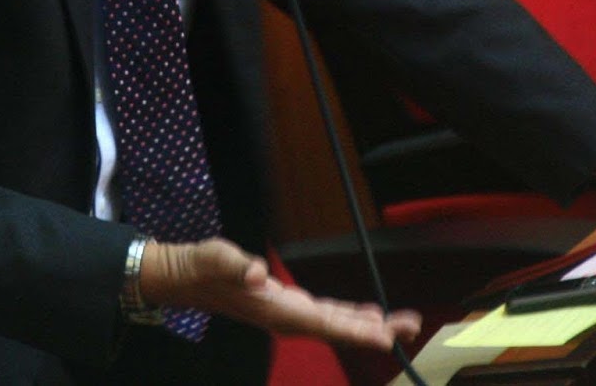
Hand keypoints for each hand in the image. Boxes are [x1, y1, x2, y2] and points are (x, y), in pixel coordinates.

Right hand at [139, 238, 419, 350]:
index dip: (356, 331)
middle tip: (410, 326)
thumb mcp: (217, 258)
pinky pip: (326, 316)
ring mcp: (287, 314)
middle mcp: (287, 318)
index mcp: (276, 310)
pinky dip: (349, 316)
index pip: (324, 323)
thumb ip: (238, 266)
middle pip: (338, 328)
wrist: (185, 278)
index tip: (384, 336)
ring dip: (367, 325)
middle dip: (374, 330)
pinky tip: (366, 315)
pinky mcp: (286, 307)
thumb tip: (257, 275)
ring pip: (335, 323)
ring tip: (398, 324)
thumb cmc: (202, 267)